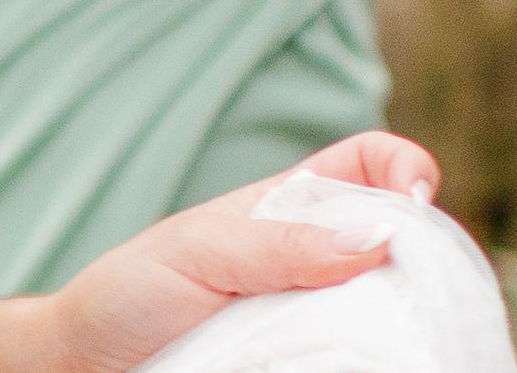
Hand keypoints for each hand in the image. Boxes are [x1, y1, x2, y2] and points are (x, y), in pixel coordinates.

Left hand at [41, 132, 441, 372]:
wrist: (92, 362)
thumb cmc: (133, 291)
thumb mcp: (198, 252)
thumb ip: (277, 244)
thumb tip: (379, 236)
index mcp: (295, 207)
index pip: (373, 163)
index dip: (405, 168)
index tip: (413, 202)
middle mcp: (322, 257)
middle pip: (409, 241)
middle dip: (425, 258)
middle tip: (405, 289)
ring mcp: (324, 312)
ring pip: (400, 306)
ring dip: (407, 317)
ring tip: (389, 333)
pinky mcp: (315, 356)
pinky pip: (368, 354)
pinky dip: (381, 354)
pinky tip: (371, 357)